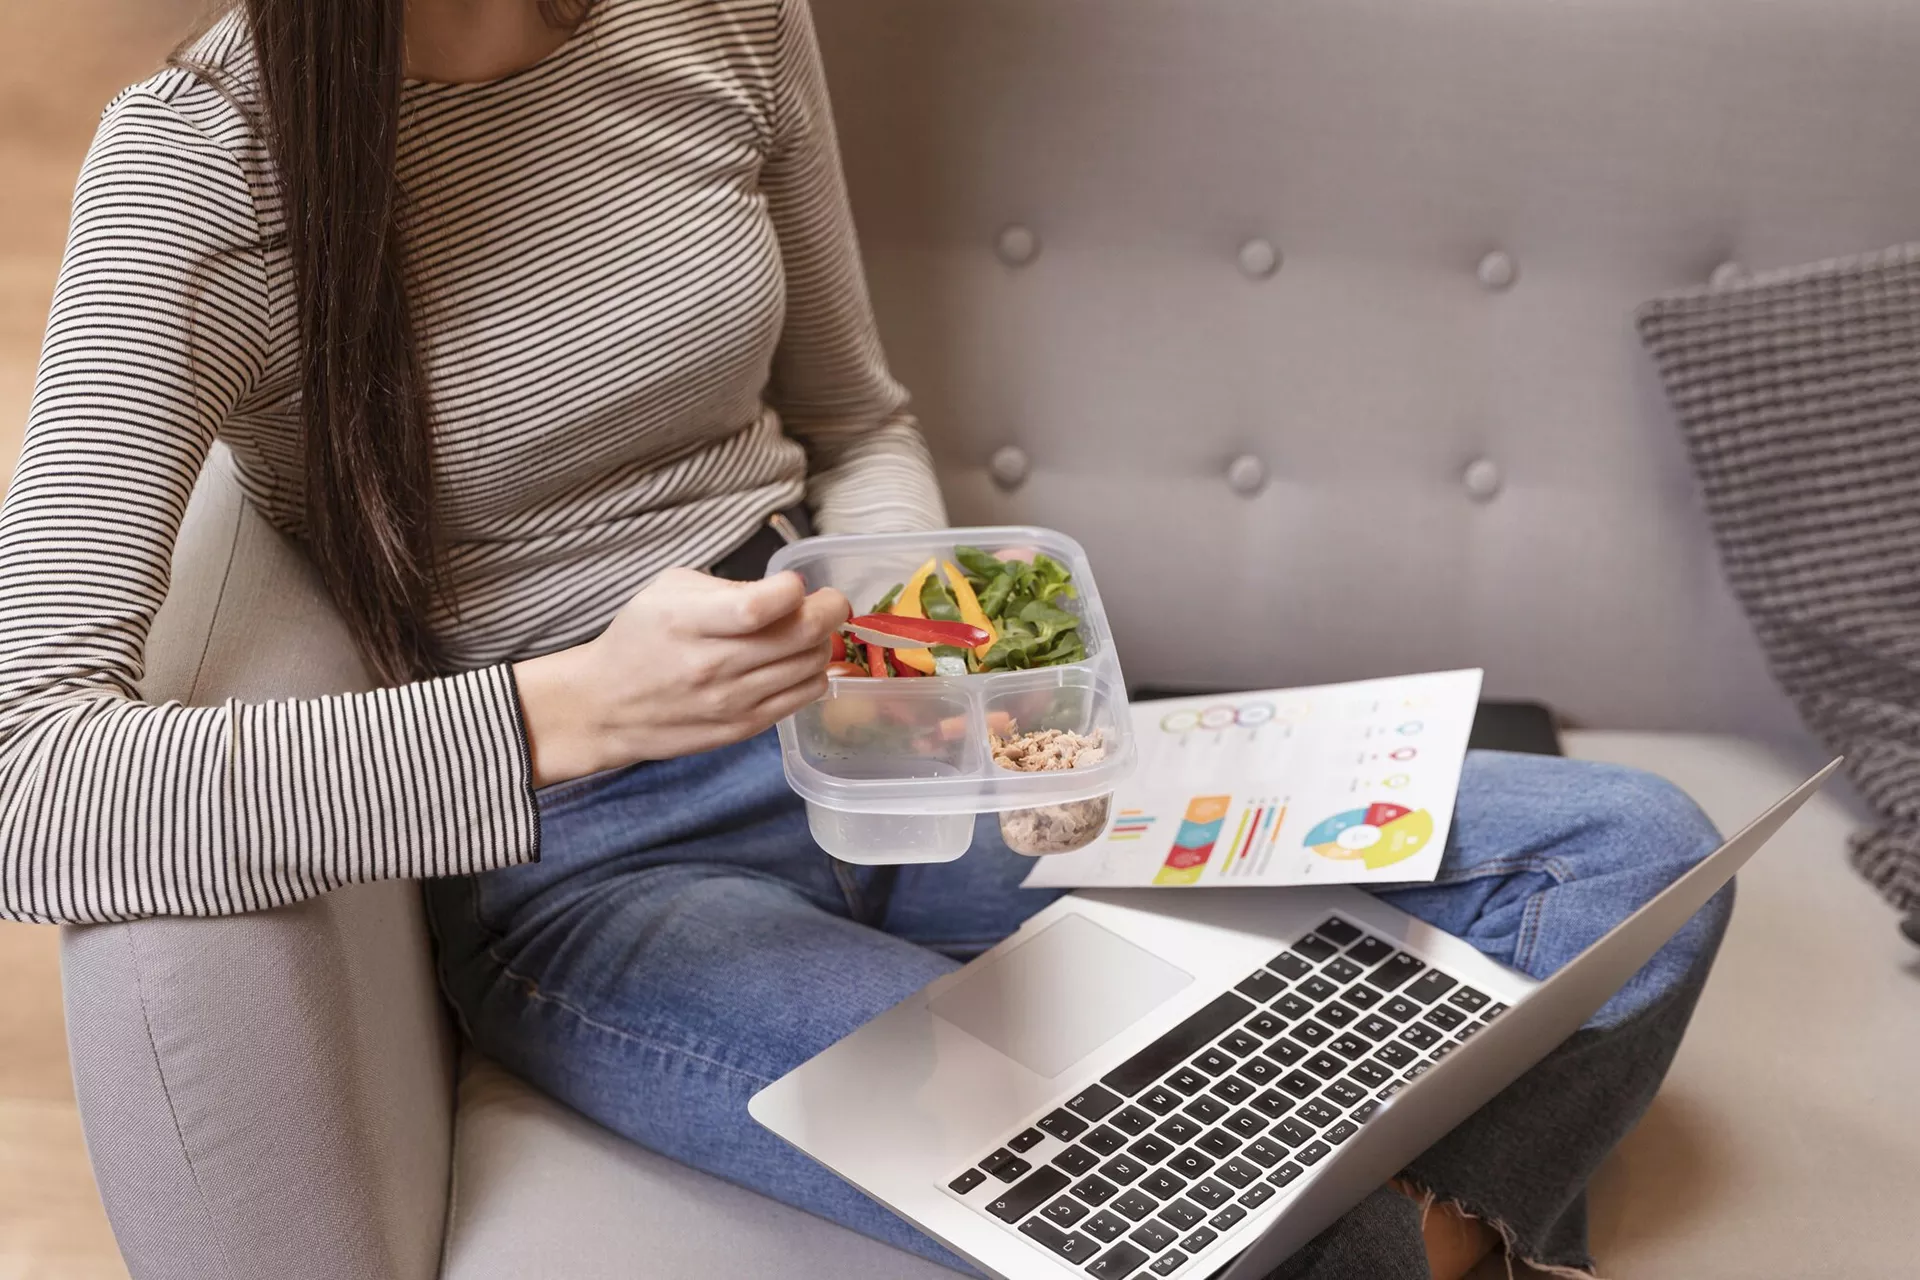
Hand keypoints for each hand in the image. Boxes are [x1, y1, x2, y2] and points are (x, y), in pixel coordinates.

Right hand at [512, 569, 849, 786]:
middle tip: (828, 603)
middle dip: (829, 610)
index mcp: (687, 622)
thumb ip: (727, 587)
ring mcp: (731, 702)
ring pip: (811, 667)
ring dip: (822, 643)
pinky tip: (797, 661)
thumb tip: (785, 593)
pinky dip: (812, 673)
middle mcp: (712, 666)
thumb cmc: (640, 637)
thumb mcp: (668, 591)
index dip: (791, 590)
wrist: (607, 706)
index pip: (758, 608)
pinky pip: (803, 697)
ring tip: (807, 632)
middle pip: (800, 636)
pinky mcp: (744, 728)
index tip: (793, 584)